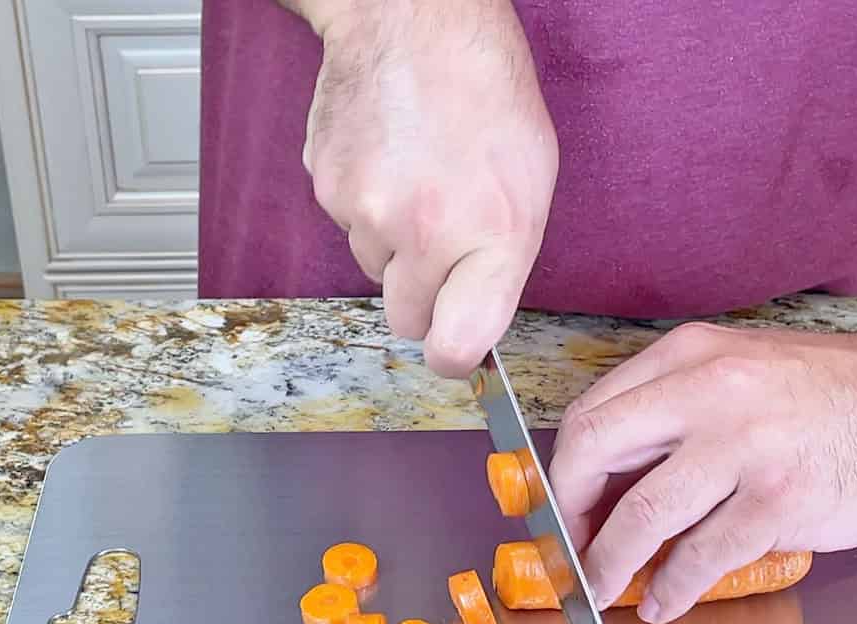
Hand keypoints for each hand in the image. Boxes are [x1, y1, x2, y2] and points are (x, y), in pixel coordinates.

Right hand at [298, 0, 557, 376]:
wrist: (414, 17)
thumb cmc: (486, 95)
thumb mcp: (531, 187)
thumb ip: (501, 268)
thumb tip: (471, 328)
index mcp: (489, 237)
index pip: (454, 349)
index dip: (451, 357)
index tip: (451, 350)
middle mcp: (422, 234)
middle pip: (406, 318)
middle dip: (424, 295)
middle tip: (442, 241)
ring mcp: (366, 211)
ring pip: (374, 269)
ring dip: (393, 244)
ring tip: (418, 179)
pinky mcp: (326, 188)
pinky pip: (347, 226)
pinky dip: (365, 205)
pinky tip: (389, 160)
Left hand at [549, 319, 856, 623]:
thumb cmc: (844, 397)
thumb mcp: (749, 374)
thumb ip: (684, 414)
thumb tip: (622, 483)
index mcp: (693, 356)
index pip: (595, 412)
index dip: (568, 472)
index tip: (565, 509)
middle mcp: (710, 391)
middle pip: (595, 451)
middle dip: (570, 514)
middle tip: (572, 553)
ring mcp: (746, 445)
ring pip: (643, 512)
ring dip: (610, 563)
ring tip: (602, 592)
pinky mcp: (780, 498)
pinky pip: (702, 554)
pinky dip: (673, 587)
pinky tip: (665, 602)